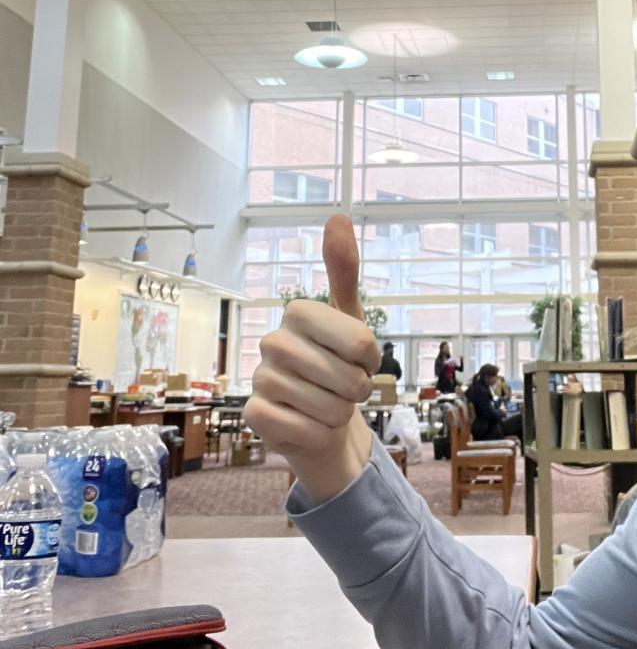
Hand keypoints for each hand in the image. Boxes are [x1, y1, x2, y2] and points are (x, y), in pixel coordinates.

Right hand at [245, 215, 380, 502]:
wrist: (320, 419)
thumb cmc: (338, 364)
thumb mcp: (351, 318)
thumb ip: (344, 271)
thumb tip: (337, 215)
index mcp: (297, 312)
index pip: (360, 340)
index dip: (371, 358)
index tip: (362, 358)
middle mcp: (272, 341)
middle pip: (347, 377)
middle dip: (358, 390)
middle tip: (346, 387)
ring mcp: (260, 379)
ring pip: (331, 407)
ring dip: (341, 413)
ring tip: (330, 405)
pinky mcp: (254, 416)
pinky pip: (306, 429)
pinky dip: (320, 432)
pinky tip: (309, 424)